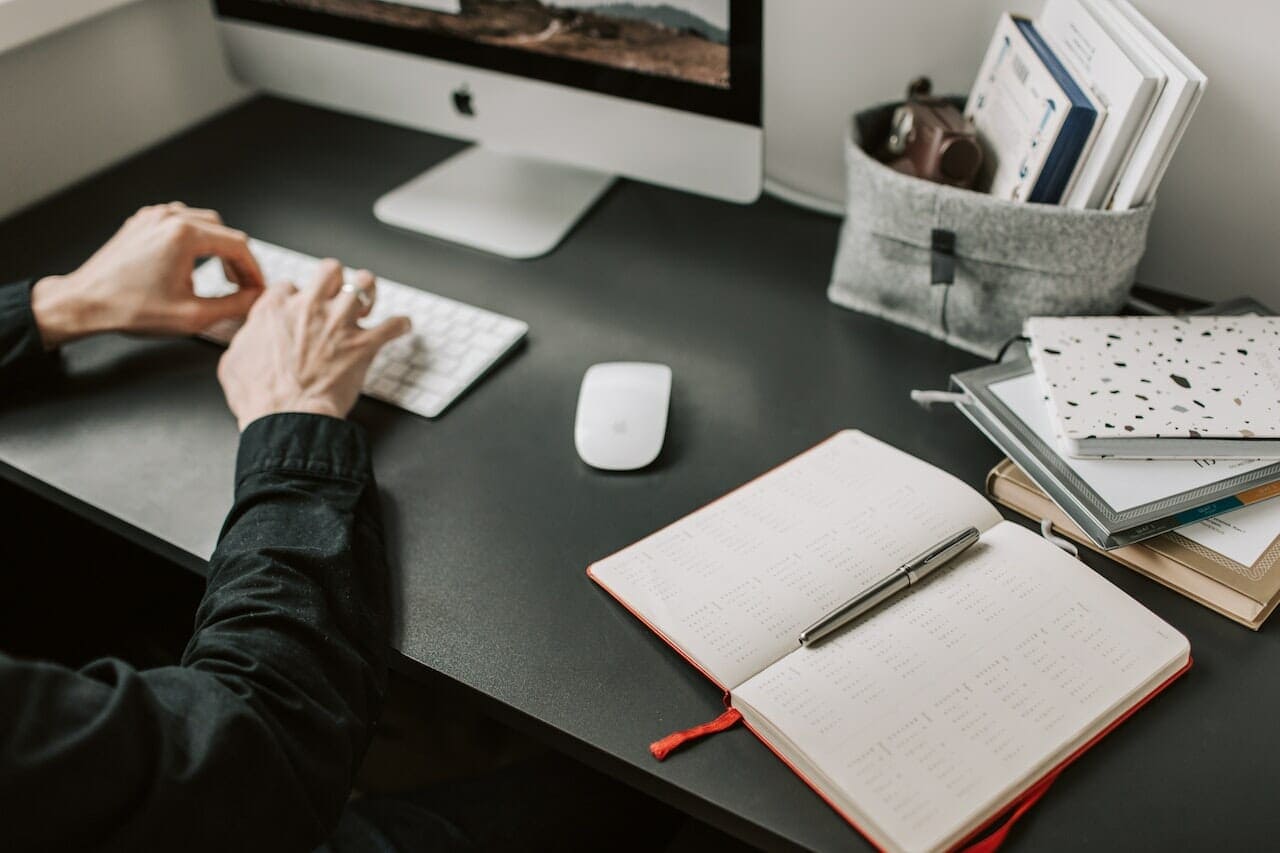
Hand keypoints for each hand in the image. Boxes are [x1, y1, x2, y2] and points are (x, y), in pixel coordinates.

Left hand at [30, 203, 264, 347]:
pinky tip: (192, 263)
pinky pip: (179, 222)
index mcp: (184, 235)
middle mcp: (169, 218)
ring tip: (220, 274)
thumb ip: (234, 305)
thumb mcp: (193, 316)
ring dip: (217, 247)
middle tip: (241, 285)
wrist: (85, 303)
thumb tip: (255, 298)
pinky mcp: (141, 222)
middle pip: (223, 230)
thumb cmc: (130, 308)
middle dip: (237, 259)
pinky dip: (194, 240)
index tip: (257, 288)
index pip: (238, 245)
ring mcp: (153, 217)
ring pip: (203, 223)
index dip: (254, 270)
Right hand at [217, 260, 411, 429]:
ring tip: (370, 301)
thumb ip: (246, 340)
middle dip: (337, 279)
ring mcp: (339, 324)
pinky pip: (392, 325)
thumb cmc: (259, 396)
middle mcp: (310, 308)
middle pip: (330, 270)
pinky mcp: (363, 344)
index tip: (300, 308)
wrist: (286, 417)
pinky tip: (401, 326)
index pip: (290, 285)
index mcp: (276, 309)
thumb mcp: (233, 361)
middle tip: (339, 293)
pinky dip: (400, 325)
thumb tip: (251, 338)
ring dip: (370, 291)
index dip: (296, 296)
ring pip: (364, 284)